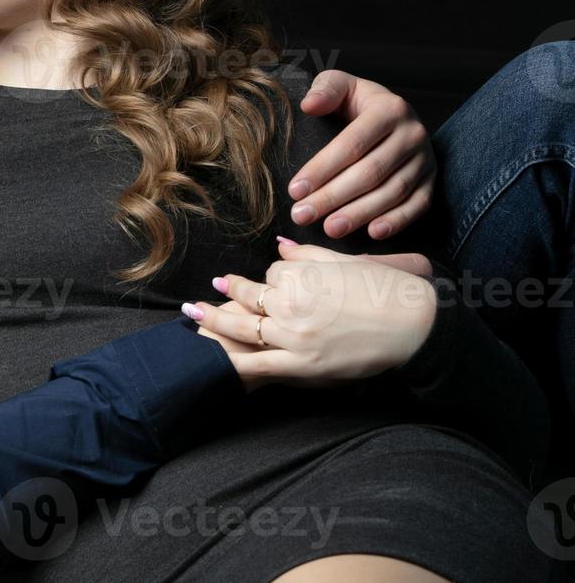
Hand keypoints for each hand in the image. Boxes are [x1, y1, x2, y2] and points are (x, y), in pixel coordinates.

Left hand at [183, 240, 436, 386]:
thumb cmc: (388, 290)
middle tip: (208, 291)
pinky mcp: (302, 365)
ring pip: (244, 327)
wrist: (417, 326)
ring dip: (213, 321)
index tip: (268, 283)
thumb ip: (308, 254)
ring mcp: (294, 336)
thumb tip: (280, 244)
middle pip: (250, 297)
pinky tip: (213, 357)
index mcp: (303, 275)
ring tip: (193, 314)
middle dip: (229, 293)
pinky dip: (232, 362)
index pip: (272, 274)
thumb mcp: (347, 262)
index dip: (272, 280)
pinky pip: (257, 365)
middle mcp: (292, 303)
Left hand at [289, 70, 435, 240]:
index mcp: (389, 109)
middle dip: (333, 197)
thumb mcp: (340, 86)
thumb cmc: (357, 104)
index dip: (322, 168)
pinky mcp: (432, 181)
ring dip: (359, 213)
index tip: (295, 190)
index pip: (352, 144)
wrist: (393, 115)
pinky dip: (397, 221)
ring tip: (329, 228)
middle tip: (303, 214)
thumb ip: (324, 90)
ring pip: (393, 192)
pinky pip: (418, 205)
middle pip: (370, 172)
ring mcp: (426, 160)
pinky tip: (372, 233)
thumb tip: (309, 105)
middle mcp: (413, 134)